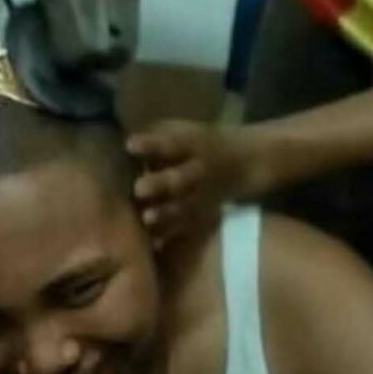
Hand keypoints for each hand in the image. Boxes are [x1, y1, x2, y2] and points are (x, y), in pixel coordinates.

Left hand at [127, 121, 267, 244]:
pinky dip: (173, 234)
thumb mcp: (186, 130)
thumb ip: (158, 136)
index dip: (151, 144)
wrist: (252, 159)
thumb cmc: (205, 142)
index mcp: (193, 144)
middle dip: (161, 183)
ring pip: (186, 205)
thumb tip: (120, 142)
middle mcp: (199, 169)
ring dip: (167, 213)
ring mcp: (205, 193)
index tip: (130, 145)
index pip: (171, 143)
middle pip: (181, 177)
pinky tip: (155, 244)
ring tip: (147, 219)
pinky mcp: (206, 213)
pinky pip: (190, 226)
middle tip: (139, 189)